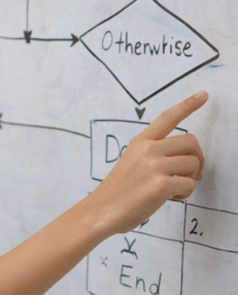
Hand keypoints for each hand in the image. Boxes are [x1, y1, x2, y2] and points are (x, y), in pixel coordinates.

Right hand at [87, 91, 206, 234]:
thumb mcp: (132, 161)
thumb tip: (187, 158)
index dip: (187, 105)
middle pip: (191, 142)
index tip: (203, 95)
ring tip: (173, 189)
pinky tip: (169, 197)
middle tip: (191, 174)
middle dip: (197, 159)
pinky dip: (184, 193)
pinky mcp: (161, 184)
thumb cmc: (119, 190)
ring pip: (193, 164)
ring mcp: (154, 165)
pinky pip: (190, 184)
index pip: (167, 118)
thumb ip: (155, 154)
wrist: (102, 210)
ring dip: (190, 179)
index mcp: (140, 141)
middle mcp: (148, 149)